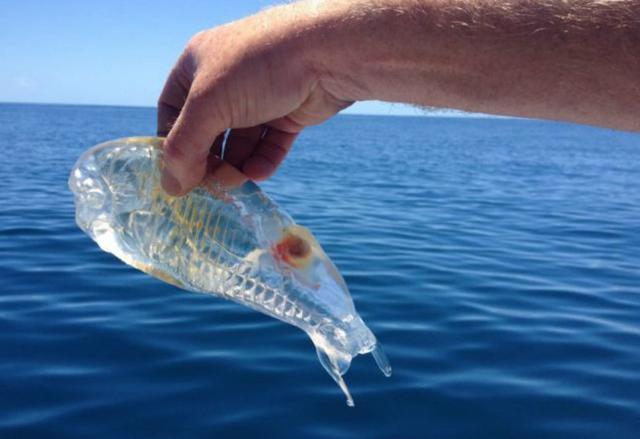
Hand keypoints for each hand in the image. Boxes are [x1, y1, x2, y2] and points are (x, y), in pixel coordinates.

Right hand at [157, 3, 351, 194]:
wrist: (325, 52)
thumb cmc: (257, 67)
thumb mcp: (208, 105)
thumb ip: (184, 147)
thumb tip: (172, 187)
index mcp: (197, 66)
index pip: (172, 110)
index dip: (171, 143)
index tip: (176, 174)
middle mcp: (226, 80)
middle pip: (207, 131)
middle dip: (208, 160)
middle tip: (209, 186)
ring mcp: (259, 97)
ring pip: (240, 142)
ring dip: (236, 165)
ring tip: (236, 182)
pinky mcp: (288, 113)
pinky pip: (269, 145)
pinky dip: (262, 161)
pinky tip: (258, 174)